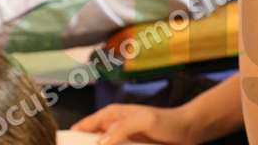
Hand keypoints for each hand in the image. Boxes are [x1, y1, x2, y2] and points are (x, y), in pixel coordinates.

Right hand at [72, 104, 194, 144]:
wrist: (188, 131)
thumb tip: (100, 144)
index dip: (68, 139)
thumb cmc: (167, 121)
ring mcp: (119, 142)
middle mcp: (111, 129)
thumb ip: (122, 129)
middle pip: (87, 143)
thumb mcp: (144, 121)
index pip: (81, 128)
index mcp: (110, 116)